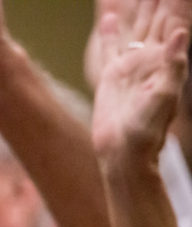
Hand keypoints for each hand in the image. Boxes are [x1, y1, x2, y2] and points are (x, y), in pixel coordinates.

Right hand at [90, 0, 190, 162]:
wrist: (123, 151)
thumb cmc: (147, 130)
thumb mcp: (164, 97)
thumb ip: (173, 65)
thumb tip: (180, 33)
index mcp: (167, 59)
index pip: (174, 20)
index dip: (176, 2)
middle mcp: (151, 58)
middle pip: (156, 17)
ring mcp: (131, 65)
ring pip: (134, 26)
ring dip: (135, 6)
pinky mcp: (111, 75)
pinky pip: (110, 47)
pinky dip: (107, 31)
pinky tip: (106, 16)